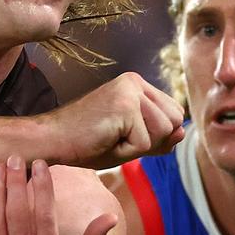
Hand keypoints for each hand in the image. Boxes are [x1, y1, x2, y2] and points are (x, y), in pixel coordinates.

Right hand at [42, 72, 184, 167]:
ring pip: (164, 132)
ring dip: (138, 147)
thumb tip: (183, 132)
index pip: (174, 114)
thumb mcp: (131, 142)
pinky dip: (126, 152)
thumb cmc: (87, 142)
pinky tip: (104, 141)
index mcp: (137, 84)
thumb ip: (159, 138)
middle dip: (151, 141)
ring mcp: (130, 91)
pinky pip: (144, 144)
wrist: (52, 141)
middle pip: (175, 121)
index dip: (157, 135)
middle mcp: (135, 82)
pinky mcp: (124, 106)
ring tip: (110, 138)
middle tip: (116, 137)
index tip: (124, 134)